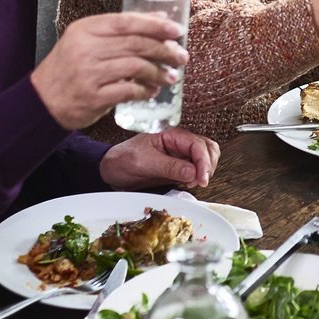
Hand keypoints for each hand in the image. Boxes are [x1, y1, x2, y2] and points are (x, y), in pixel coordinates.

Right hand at [30, 12, 185, 130]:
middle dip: (164, 50)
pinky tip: (153, 91)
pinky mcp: (92, 97)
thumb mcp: (86, 41)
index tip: (176, 30)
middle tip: (181, 56)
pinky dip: (145, 90)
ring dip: (158, 72)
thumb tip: (159, 18)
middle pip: (135, 44)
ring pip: (135, 66)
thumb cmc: (69, 68)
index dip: (155, 25)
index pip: (126, 22)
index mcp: (84, 29)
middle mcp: (85, 48)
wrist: (41, 101)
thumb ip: (118, 30)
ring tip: (171, 76)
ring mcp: (88, 73)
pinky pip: (128, 90)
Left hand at [98, 126, 220, 190]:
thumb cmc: (122, 160)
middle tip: (200, 182)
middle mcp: (179, 143)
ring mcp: (180, 154)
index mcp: (171, 135)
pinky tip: (189, 184)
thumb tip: (193, 172)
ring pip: (206, 158)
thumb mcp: (144, 163)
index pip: (198, 145)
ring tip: (194, 183)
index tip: (202, 179)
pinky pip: (197, 169)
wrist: (110, 170)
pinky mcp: (178, 166)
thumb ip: (169, 166)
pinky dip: (198, 176)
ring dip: (205, 171)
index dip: (204, 162)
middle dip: (208, 165)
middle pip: (208, 148)